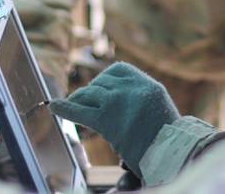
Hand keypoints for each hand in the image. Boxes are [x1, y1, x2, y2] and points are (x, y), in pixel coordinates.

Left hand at [49, 62, 178, 177]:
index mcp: (146, 83)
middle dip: (91, 91)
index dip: (104, 78)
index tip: (99, 86)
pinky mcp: (105, 121)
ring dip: (79, 99)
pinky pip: (78, 111)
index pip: (118, 69)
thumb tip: (112, 91)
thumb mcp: (158, 104)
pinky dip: (63, 108)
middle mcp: (130, 88)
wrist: (170, 154)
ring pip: (88, 93)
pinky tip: (54, 107)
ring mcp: (117, 102)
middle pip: (100, 82)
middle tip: (85, 101)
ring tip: (72, 104)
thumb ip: (138, 94)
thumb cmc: (166, 136)